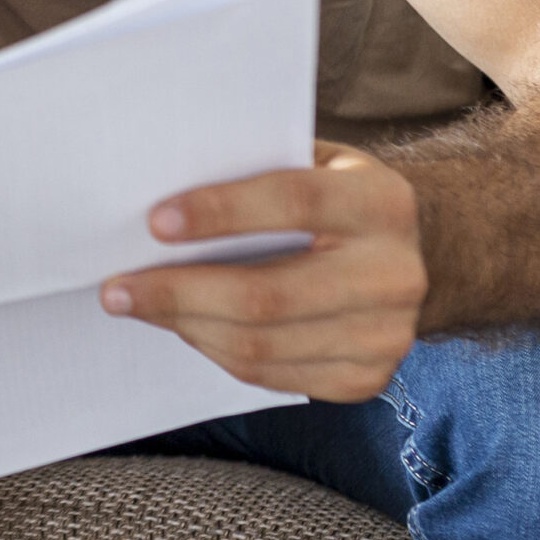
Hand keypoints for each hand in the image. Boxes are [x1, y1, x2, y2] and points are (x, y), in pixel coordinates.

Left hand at [100, 140, 427, 401]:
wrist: (422, 256)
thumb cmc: (336, 196)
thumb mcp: (313, 161)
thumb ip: (253, 168)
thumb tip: (154, 190)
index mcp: (380, 202)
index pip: (292, 201)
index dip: (220, 212)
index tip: (154, 222)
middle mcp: (393, 274)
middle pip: (267, 295)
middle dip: (178, 293)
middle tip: (116, 288)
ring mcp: (385, 336)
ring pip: (261, 345)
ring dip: (186, 326)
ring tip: (138, 306)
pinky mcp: (367, 378)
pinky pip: (272, 375)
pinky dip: (217, 351)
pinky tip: (186, 327)